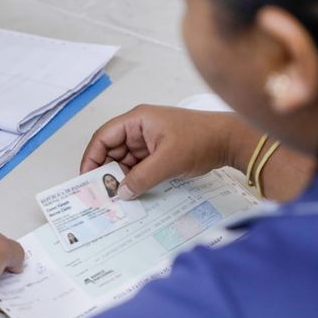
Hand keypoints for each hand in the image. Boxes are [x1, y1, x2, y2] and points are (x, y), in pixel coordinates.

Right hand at [80, 105, 239, 198]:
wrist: (231, 141)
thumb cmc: (201, 140)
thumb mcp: (168, 161)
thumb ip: (141, 178)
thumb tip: (121, 192)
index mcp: (137, 120)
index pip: (104, 137)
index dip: (92, 157)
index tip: (87, 178)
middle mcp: (139, 129)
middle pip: (111, 150)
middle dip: (106, 171)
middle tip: (101, 193)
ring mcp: (148, 141)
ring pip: (124, 161)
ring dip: (120, 177)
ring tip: (116, 197)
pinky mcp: (157, 153)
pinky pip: (138, 167)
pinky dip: (133, 179)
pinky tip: (131, 193)